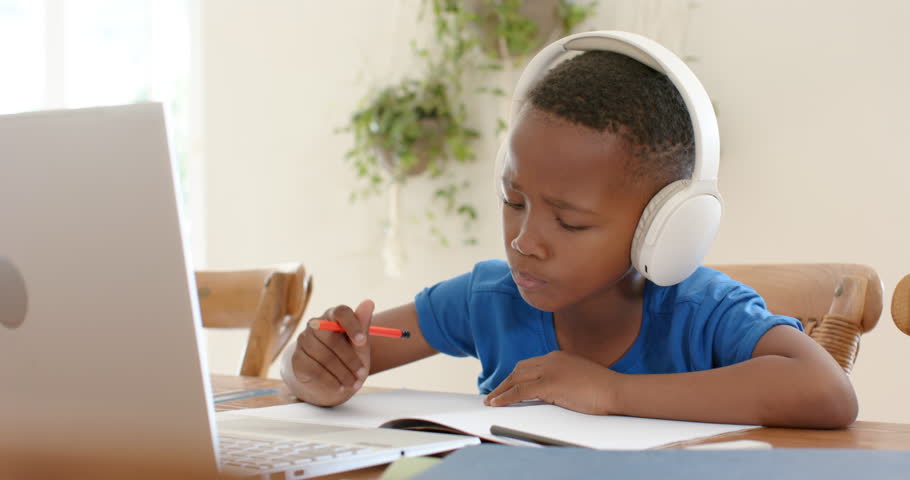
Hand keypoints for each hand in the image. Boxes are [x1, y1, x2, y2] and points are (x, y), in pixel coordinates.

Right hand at [288, 299, 373, 405]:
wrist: (329, 378)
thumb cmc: (347, 356)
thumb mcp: (359, 344)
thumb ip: (363, 325)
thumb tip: (369, 302)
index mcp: (332, 315)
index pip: (341, 312)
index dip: (353, 325)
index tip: (363, 342)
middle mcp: (315, 324)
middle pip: (332, 338)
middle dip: (350, 359)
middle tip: (363, 373)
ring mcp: (303, 341)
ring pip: (324, 357)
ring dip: (342, 373)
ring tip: (354, 383)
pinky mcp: (297, 359)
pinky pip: (314, 370)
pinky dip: (330, 380)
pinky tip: (340, 386)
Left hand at [483, 351, 621, 414]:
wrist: (616, 390)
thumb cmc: (603, 388)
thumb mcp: (579, 377)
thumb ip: (564, 379)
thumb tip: (553, 391)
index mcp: (558, 356)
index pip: (529, 364)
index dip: (515, 376)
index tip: (507, 384)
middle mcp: (551, 359)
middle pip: (519, 369)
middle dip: (505, 382)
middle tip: (494, 393)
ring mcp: (549, 370)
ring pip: (516, 379)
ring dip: (501, 390)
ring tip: (491, 401)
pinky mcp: (549, 384)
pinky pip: (520, 391)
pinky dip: (505, 397)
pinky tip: (498, 403)